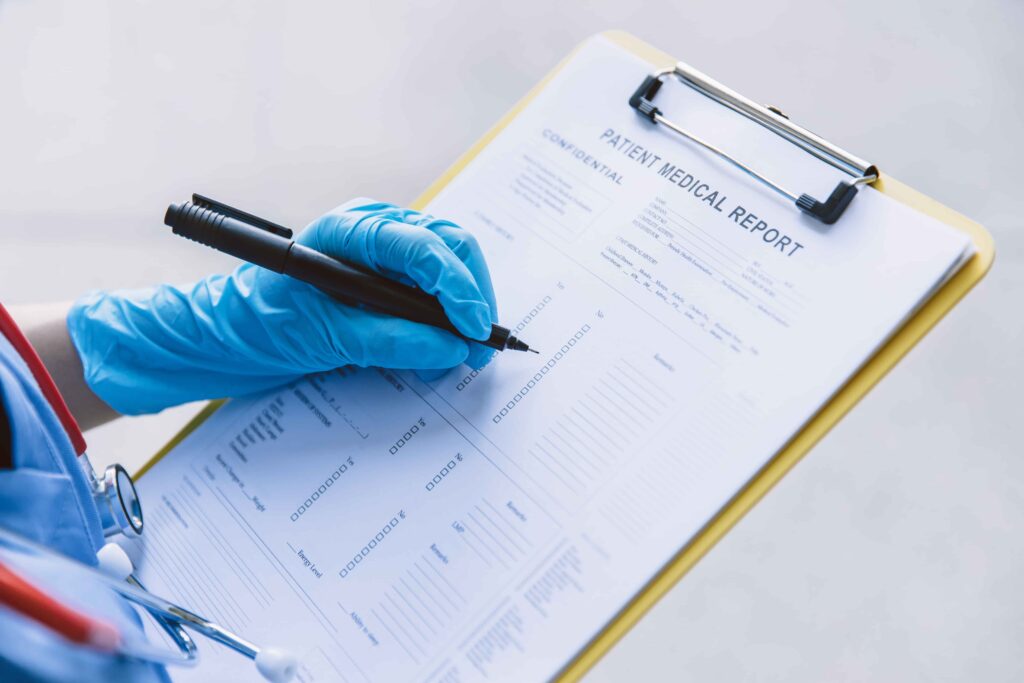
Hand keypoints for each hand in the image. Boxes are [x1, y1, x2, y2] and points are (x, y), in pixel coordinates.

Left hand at [67, 199, 497, 414]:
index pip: (424, 246)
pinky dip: (445, 322)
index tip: (471, 330)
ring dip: (462, 311)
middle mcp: (376, 230)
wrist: (229, 336)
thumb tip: (450, 349)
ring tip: (459, 358)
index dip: (456, 288)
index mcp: (354, 229)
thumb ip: (391, 341)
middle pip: (450, 248)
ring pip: (450, 268)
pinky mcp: (388, 281)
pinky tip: (439, 353)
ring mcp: (385, 253)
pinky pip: (434, 292)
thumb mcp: (325, 336)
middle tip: (479, 348)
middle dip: (472, 296)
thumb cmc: (263, 322)